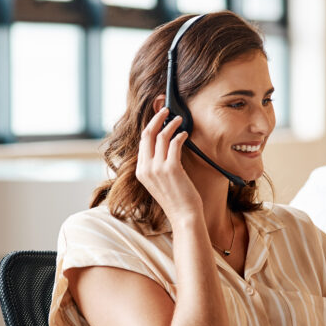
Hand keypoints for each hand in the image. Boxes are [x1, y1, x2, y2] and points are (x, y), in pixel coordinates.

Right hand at [135, 107, 203, 223]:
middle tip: (167, 110)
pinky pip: (174, 144)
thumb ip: (157, 166)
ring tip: (179, 119)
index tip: (159, 118)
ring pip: (161, 136)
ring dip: (171, 124)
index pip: (142, 142)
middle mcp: (146, 169)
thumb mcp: (159, 182)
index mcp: (141, 171)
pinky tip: (185, 134)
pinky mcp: (171, 168)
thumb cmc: (176, 199)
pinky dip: (180, 135)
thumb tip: (164, 144)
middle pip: (147, 134)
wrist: (184, 216)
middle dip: (157, 118)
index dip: (151, 127)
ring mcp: (157, 168)